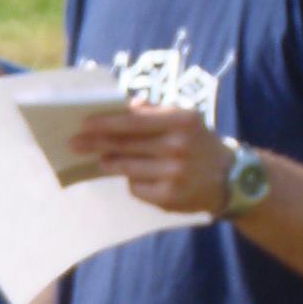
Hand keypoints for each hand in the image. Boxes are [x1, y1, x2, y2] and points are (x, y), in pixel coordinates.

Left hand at [68, 104, 231, 215]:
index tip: (83, 124)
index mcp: (181, 120)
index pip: (133, 121)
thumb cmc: (197, 142)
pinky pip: (136, 188)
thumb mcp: (183, 118)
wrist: (229, 178)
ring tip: (102, 160)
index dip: (105, 123)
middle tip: (73, 143)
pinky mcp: (169, 197)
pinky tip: (137, 177)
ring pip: (126, 168)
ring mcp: (174, 174)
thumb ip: (153, 111)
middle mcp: (178, 147)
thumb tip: (122, 106)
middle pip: (124, 145)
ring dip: (109, 163)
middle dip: (95, 144)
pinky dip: (132, 182)